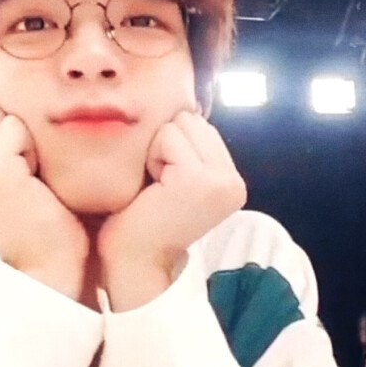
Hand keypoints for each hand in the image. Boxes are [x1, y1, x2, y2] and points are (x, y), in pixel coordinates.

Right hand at [0, 105, 88, 298]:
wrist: (49, 266)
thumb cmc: (33, 226)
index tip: (11, 182)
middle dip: (10, 140)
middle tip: (22, 184)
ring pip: (0, 118)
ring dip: (22, 143)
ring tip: (27, 184)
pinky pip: (18, 129)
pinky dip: (33, 151)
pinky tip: (34, 184)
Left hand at [97, 111, 245, 309]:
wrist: (131, 264)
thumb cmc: (141, 222)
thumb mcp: (174, 178)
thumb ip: (189, 147)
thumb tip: (185, 102)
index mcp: (232, 181)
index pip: (199, 125)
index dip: (170, 149)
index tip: (164, 189)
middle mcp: (234, 182)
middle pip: (191, 119)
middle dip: (165, 147)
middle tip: (158, 191)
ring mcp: (221, 181)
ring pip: (180, 124)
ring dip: (157, 153)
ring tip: (156, 192)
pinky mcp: (199, 179)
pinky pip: (167, 137)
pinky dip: (151, 159)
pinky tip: (153, 192)